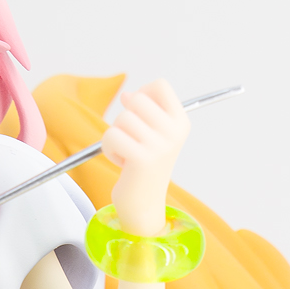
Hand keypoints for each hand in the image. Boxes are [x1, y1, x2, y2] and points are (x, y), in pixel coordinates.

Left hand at [99, 79, 189, 236]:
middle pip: (138, 99)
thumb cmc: (145, 164)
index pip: (160, 85)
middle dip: (125, 116)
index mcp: (181, 122)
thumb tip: (127, 94)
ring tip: (127, 152)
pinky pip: (111, 136)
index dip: (143, 93)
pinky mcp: (141, 159)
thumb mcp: (153, 133)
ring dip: (116, 135)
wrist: (144, 202)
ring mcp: (160, 146)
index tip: (139, 114)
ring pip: (122, 118)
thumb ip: (144, 110)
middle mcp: (174, 133)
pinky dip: (109, 149)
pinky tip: (121, 161)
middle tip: (131, 138)